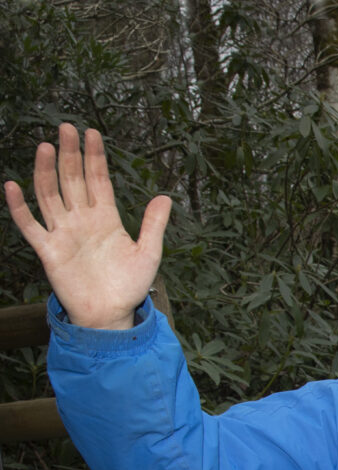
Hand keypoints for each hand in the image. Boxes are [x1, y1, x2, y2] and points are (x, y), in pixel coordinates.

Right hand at [4, 124, 169, 329]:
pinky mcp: (49, 250)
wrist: (111, 314)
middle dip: (70, 154)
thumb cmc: (130, 286)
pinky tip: (12, 185)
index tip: (92, 133)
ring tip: (46, 147)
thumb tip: (165, 196)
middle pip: (72, 180)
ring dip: (46, 172)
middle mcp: (82, 220)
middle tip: (67, 128)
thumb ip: (153, 224)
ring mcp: (64, 233)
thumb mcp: (149, 253)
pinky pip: (30, 225)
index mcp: (106, 218)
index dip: (95, 157)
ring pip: (50, 195)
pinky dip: (20, 207)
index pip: (98, 180)